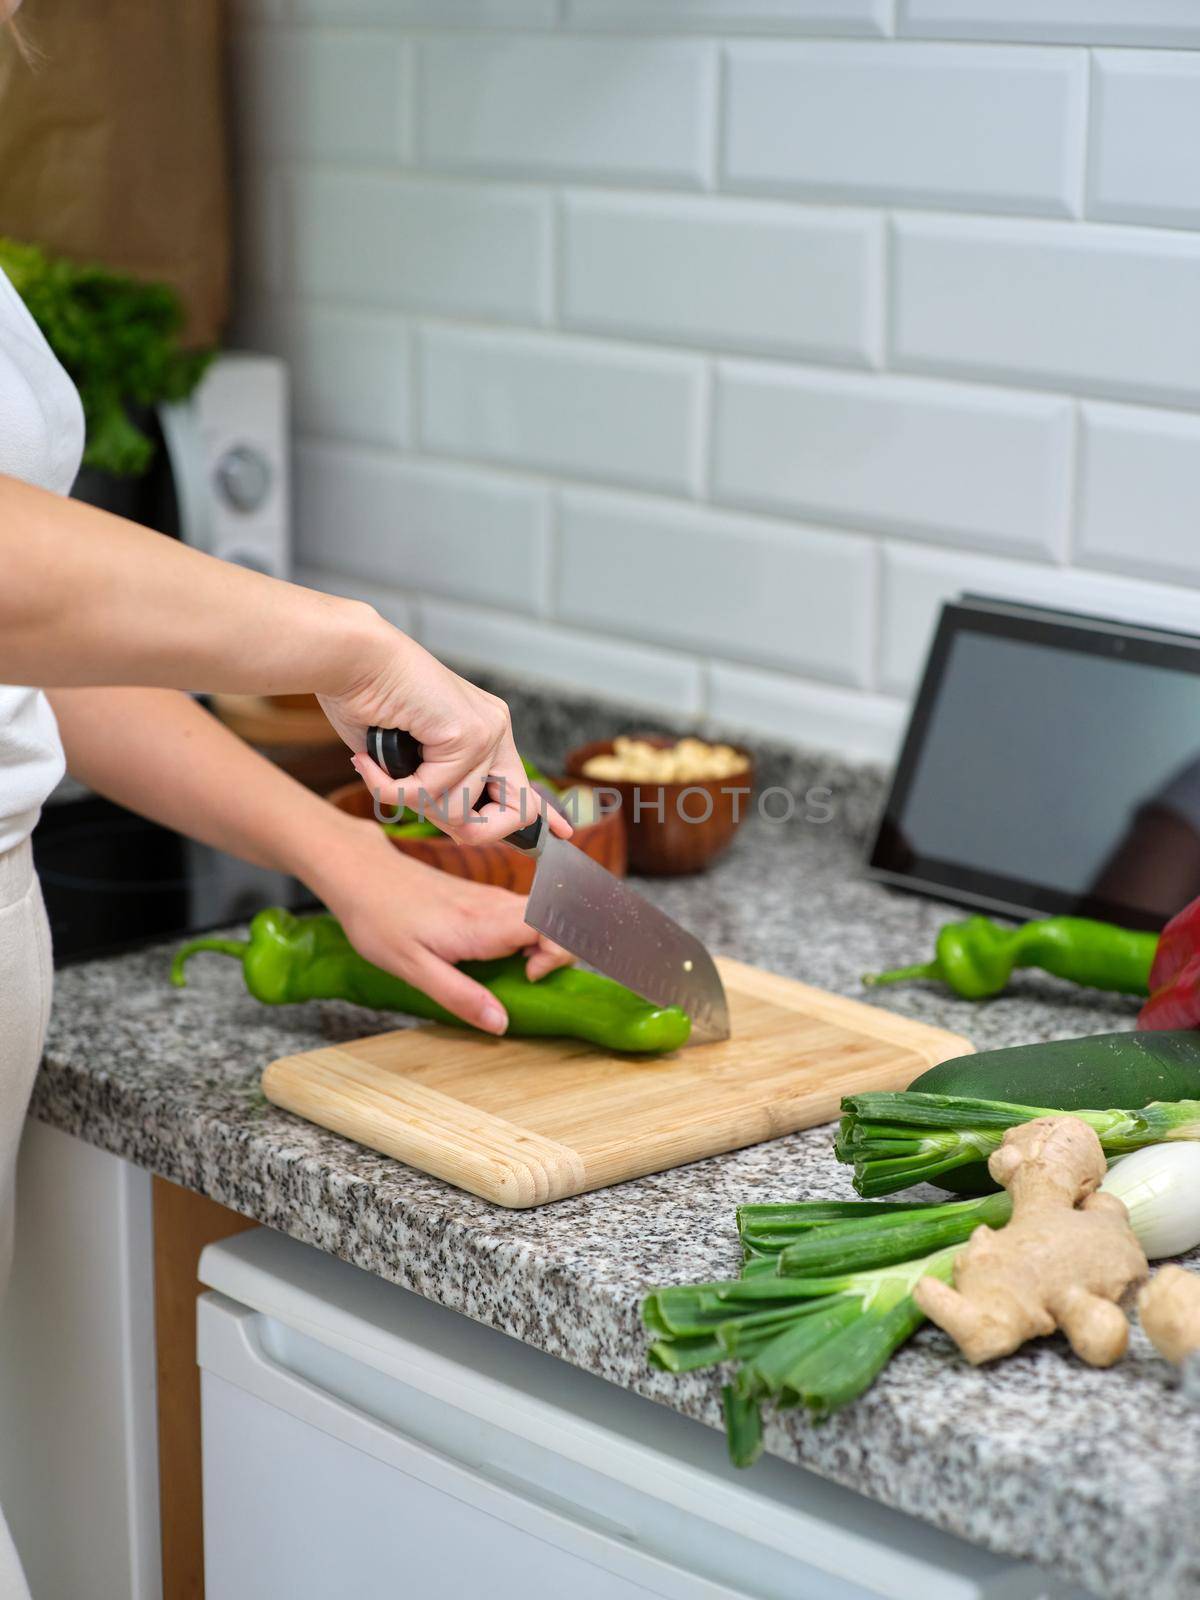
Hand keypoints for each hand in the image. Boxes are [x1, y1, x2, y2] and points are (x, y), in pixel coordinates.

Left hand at [307, 819, 571, 1032]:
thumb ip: (460, 997)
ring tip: (509, 971)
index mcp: (483, 923)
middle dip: (556, 953)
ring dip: (540, 947)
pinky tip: (494, 956)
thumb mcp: (413, 969)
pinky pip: (521, 916)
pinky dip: (524, 938)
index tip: (527, 978)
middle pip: (556, 921)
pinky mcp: (482, 898)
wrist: (360, 873)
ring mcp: (490, 898)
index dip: (558, 953)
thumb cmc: (379, 920)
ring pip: (541, 918)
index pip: (552, 925)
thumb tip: (501, 1025)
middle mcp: (495, 905)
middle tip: (522, 979)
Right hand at [317, 620, 571, 847]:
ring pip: (457, 812)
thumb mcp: (411, 758)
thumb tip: (456, 823)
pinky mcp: (467, 733)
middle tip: (412, 796)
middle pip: (510, 815)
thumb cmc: (367, 701)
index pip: (525, 785)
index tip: (563, 834)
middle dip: (462, 827)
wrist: (351, 657)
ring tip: (380, 765)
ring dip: (408, 799)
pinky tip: (370, 760)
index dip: (542, 815)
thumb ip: (437, 786)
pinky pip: (430, 794)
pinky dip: (390, 787)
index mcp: (487, 729)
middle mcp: (496, 729)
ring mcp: (487, 731)